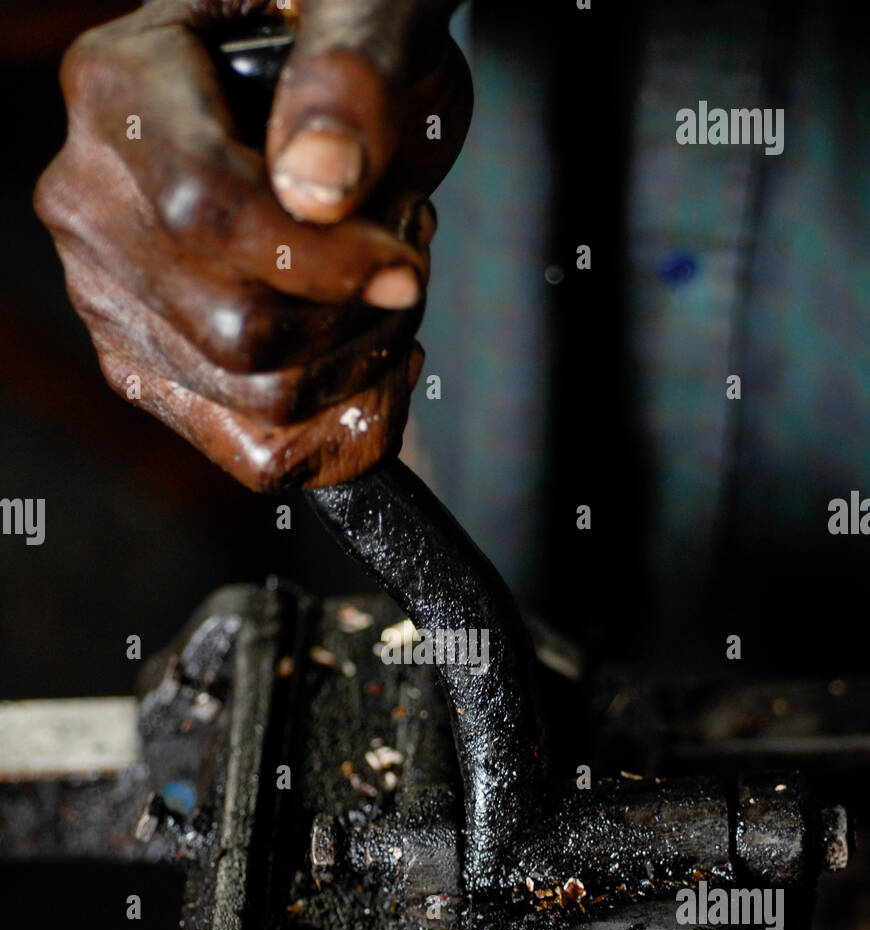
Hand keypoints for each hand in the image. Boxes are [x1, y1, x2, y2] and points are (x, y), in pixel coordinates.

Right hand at [34, 0, 470, 489]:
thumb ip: (350, 73)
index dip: (324, 262)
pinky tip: (373, 370)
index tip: (408, 265)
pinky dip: (340, 433)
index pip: (206, 210)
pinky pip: (251, 452)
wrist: (329, 97)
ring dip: (363, 362)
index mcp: (120, 89)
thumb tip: (318, 183)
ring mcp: (109, 295)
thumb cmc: (348, 44)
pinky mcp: (148, 368)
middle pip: (238, 328)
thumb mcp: (369, 13)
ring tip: (386, 288)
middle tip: (405, 249)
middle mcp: (91, 200)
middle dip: (360, 313)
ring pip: (257, 397)